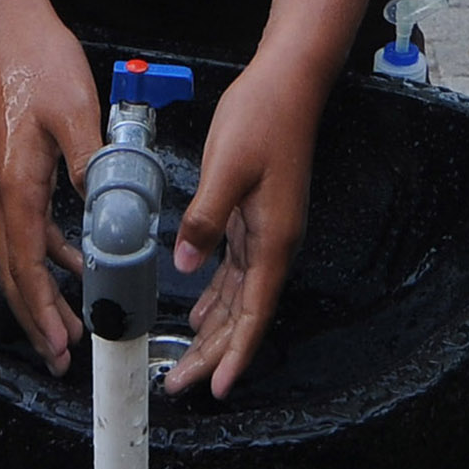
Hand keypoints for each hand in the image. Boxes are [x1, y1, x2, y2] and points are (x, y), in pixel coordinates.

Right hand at [0, 16, 105, 373]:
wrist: (12, 30)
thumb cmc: (38, 65)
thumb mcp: (75, 114)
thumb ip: (93, 165)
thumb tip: (110, 209)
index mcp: (18, 187)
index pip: (27, 266)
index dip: (42, 311)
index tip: (59, 345)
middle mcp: (7, 193)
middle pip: (16, 273)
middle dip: (37, 319)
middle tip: (61, 357)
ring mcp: (11, 184)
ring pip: (22, 256)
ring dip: (43, 294)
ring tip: (68, 326)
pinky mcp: (20, 172)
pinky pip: (33, 229)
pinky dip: (51, 256)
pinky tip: (76, 264)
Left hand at [172, 51, 324, 399]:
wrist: (288, 81)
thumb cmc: (263, 117)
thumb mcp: (226, 167)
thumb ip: (205, 218)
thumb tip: (185, 262)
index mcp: (272, 239)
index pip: (253, 313)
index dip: (235, 354)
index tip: (216, 387)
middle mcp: (274, 243)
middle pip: (243, 314)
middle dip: (214, 352)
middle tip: (180, 382)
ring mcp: (267, 231)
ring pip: (238, 296)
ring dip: (214, 329)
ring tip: (185, 358)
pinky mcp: (256, 217)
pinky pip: (236, 269)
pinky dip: (217, 295)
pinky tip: (199, 310)